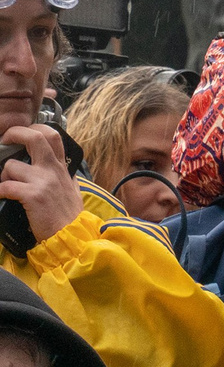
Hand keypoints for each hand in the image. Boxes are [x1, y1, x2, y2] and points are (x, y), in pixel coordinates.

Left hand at [0, 123, 84, 242]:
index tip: (21, 135)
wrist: (72, 237)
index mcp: (60, 168)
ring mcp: (44, 181)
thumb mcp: (71, 191)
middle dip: (14, 134)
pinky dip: (1, 192)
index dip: (33, 129)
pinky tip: (5, 198)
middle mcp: (53, 170)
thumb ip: (63, 176)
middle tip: (5, 142)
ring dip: (3, 177)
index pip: (52, 135)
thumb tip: (57, 167)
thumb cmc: (69, 217)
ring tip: (8, 189)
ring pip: (11, 166)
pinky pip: (5, 186)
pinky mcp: (33, 195)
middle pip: (34, 137)